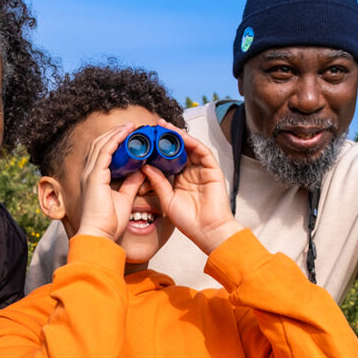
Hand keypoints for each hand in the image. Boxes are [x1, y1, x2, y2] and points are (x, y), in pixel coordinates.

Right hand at [75, 123, 147, 240]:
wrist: (100, 234)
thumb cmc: (109, 222)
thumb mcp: (124, 198)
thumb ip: (131, 183)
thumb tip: (141, 171)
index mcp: (95, 178)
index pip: (103, 152)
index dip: (115, 141)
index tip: (130, 135)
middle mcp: (89, 173)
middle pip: (100, 144)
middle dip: (115, 133)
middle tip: (132, 127)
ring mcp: (90, 173)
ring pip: (101, 144)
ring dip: (116, 133)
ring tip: (130, 126)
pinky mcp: (94, 176)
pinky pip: (105, 151)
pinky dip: (115, 140)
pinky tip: (125, 132)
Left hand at [141, 120, 243, 253]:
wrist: (208, 231)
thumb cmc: (189, 221)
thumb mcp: (167, 200)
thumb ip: (158, 182)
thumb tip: (145, 167)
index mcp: (180, 180)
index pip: (168, 159)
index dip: (158, 149)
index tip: (145, 141)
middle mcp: (191, 173)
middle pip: (179, 150)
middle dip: (167, 137)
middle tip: (154, 126)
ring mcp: (203, 170)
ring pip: (190, 147)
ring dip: (179, 136)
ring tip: (165, 126)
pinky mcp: (213, 170)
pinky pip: (203, 152)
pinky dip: (192, 142)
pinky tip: (181, 136)